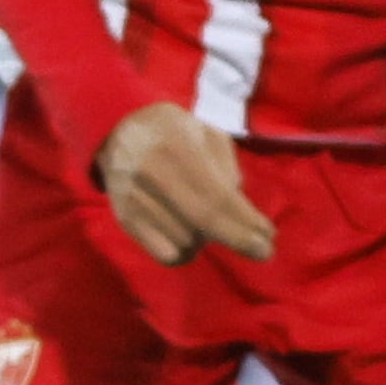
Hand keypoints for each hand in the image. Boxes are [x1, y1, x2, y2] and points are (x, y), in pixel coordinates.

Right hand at [96, 103, 274, 266]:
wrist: (117, 129)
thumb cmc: (173, 131)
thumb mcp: (206, 133)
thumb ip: (226, 167)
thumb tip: (240, 211)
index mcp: (177, 146)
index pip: (216, 195)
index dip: (245, 220)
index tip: (268, 236)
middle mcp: (152, 174)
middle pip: (203, 222)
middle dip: (239, 239)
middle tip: (263, 252)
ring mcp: (135, 199)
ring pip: (187, 241)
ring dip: (206, 238)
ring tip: (204, 220)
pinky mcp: (125, 219)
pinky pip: (166, 254)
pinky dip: (184, 251)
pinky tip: (188, 235)